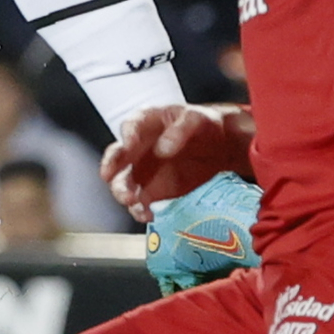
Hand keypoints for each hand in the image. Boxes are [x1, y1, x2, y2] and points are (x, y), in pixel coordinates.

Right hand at [103, 103, 253, 220]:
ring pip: (124, 182)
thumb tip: (163, 147)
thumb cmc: (204, 126)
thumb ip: (180, 130)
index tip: (129, 144)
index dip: (128, 134)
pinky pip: (140, 201)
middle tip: (112, 176)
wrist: (221, 148)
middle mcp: (140, 147)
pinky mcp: (153, 190)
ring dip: (123, 191)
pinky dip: (140, 209)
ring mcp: (144, 170)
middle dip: (112, 167)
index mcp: (149, 122)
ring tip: (131, 200)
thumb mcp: (197, 120)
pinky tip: (146, 214)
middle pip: (118, 156)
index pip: (132, 126)